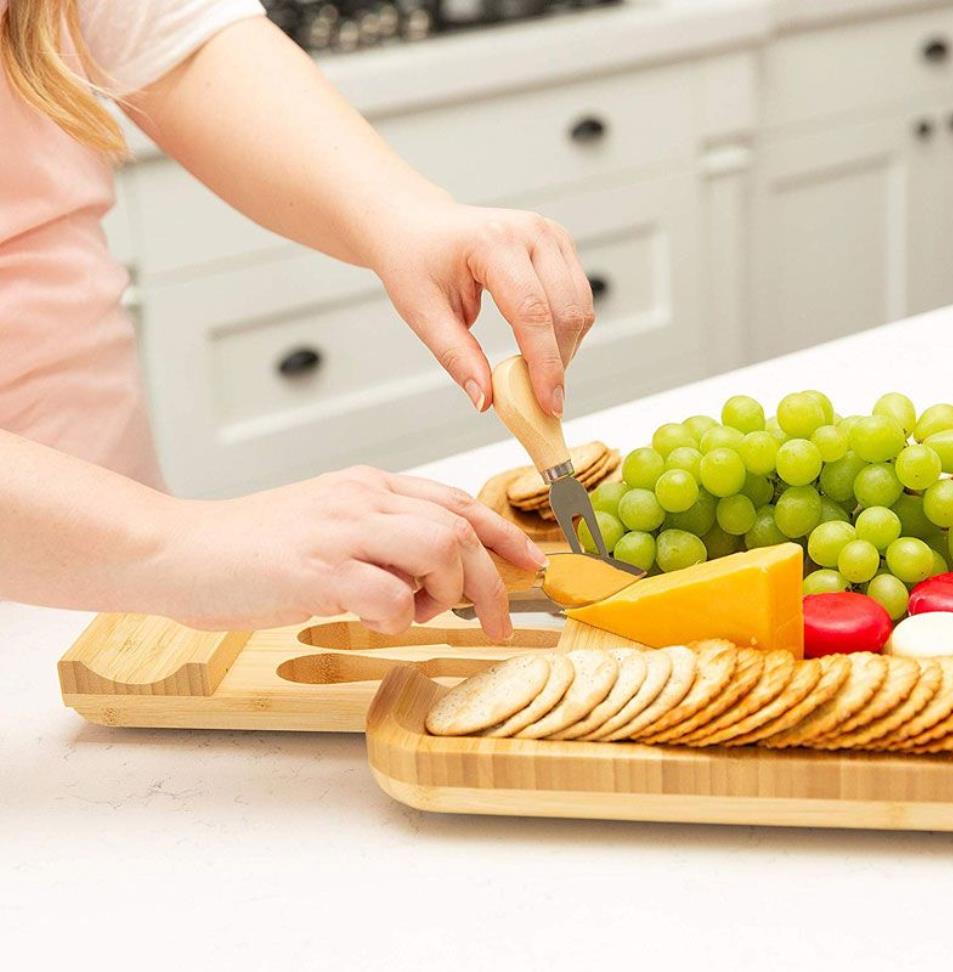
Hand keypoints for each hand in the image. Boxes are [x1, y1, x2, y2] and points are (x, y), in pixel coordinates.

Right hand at [156, 466, 545, 636]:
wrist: (181, 549)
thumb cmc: (254, 547)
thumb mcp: (330, 522)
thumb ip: (382, 535)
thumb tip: (438, 572)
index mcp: (369, 486)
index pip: (458, 501)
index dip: (504, 534)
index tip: (529, 564)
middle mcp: (363, 499)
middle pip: (461, 529)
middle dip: (492, 581)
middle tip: (497, 622)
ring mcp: (341, 531)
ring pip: (440, 549)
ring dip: (447, 593)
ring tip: (420, 614)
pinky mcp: (317, 570)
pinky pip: (391, 597)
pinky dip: (398, 619)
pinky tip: (374, 622)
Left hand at [372, 200, 595, 417]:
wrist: (418, 225)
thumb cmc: (415, 260)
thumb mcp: (423, 312)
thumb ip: (456, 356)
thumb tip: (485, 399)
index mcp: (493, 242)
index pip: (531, 312)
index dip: (544, 364)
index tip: (548, 404)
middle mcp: (530, 232)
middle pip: (566, 311)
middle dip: (558, 362)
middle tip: (539, 400)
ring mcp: (550, 235)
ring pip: (580, 307)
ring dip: (565, 348)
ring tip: (534, 372)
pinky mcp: (559, 245)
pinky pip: (578, 298)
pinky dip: (566, 330)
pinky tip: (540, 346)